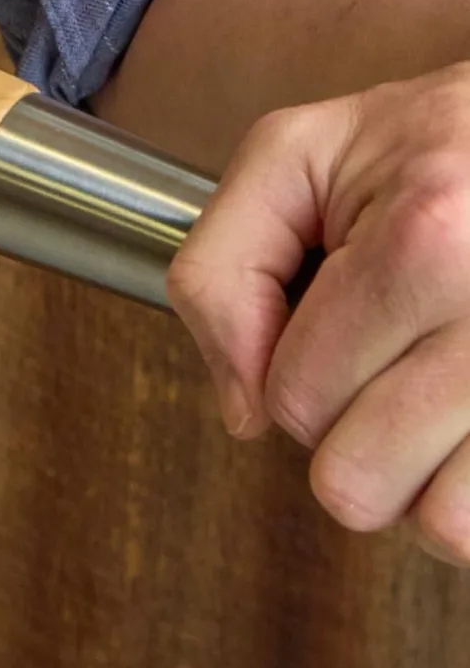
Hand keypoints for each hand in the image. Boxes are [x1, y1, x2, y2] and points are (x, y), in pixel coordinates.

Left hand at [170, 61, 469, 559]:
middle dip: (350, 425)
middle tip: (390, 353)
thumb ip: (221, 270)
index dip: (292, 364)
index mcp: (427, 241)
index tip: (336, 310)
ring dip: (422, 474)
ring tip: (436, 392)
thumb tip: (242, 409)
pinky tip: (468, 425)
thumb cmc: (434, 143)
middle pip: (355, 478)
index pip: (291, 397)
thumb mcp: (295, 157)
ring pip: (440, 524)